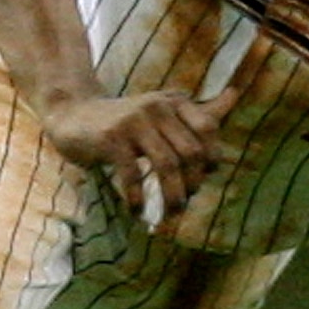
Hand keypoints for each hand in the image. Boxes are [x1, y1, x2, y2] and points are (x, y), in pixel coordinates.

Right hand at [38, 84, 241, 228]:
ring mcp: (134, 121)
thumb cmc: (125, 121)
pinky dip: (137, 198)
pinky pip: (133, 174)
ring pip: (167, 165)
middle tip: (181, 203)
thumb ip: (199, 110)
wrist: (72, 115)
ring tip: (168, 215)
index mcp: (174, 101)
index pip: (208, 129)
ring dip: (171, 196)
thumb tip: (236, 93)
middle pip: (191, 152)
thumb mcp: (163, 111)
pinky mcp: (112, 138)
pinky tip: (136, 211)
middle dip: (192, 184)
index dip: (210, 159)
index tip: (200, 180)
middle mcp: (157, 106)